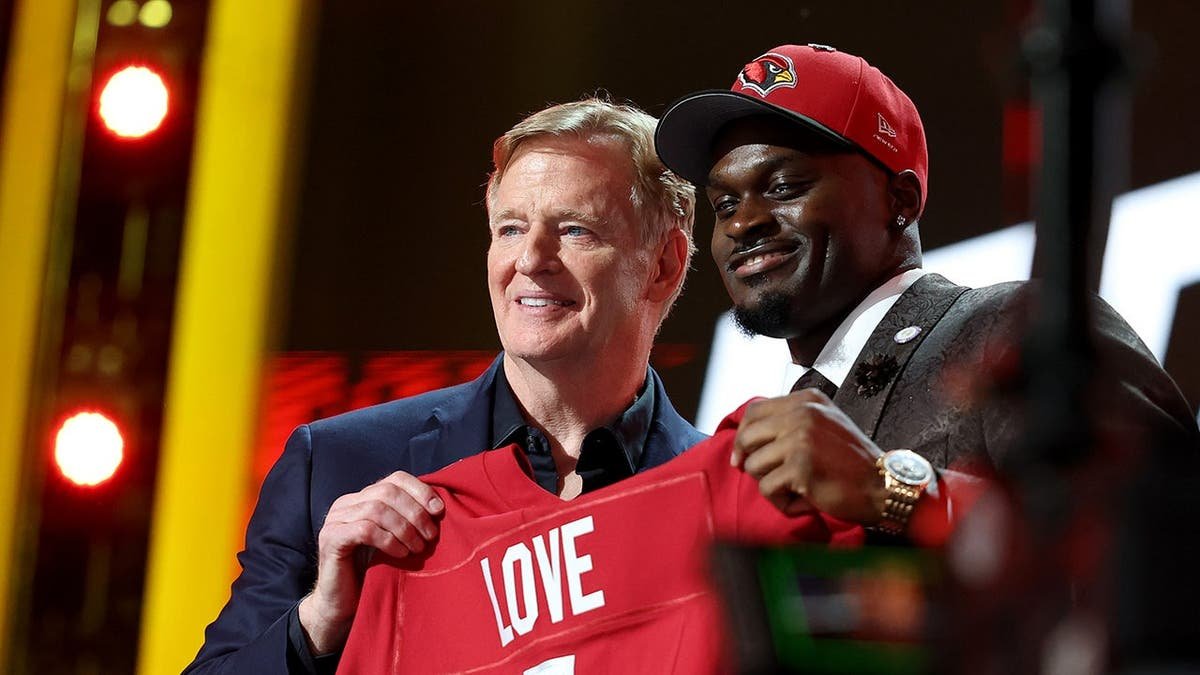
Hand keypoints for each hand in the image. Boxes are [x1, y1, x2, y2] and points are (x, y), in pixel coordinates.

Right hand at [298, 471, 443, 653]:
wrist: (342, 606)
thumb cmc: (372, 573)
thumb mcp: (394, 540)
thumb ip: (407, 520)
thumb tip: (440, 508)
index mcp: (362, 498)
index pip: (395, 478)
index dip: (420, 491)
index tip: (440, 510)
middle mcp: (346, 503)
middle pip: (387, 491)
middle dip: (416, 512)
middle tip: (431, 535)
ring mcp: (335, 519)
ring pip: (377, 509)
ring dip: (405, 528)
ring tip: (418, 548)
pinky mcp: (331, 538)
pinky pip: (365, 529)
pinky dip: (389, 540)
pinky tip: (401, 554)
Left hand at [732, 389, 886, 524]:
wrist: (884, 486)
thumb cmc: (852, 462)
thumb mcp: (824, 424)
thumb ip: (791, 422)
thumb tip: (745, 439)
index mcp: (807, 400)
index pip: (754, 411)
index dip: (742, 436)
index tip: (742, 456)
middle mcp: (802, 413)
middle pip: (747, 437)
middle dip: (751, 462)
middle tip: (770, 478)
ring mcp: (800, 438)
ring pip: (753, 465)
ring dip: (771, 484)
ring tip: (798, 489)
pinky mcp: (800, 466)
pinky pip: (767, 489)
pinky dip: (782, 502)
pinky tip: (805, 501)